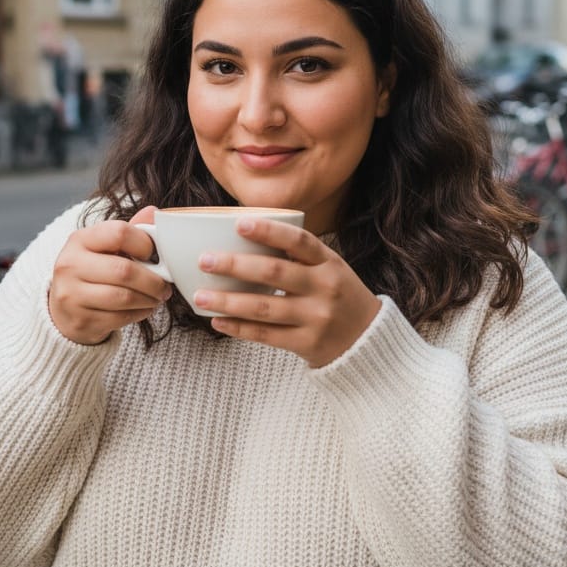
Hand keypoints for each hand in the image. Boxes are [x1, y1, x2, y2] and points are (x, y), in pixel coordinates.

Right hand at [48, 205, 171, 344]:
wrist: (63, 310)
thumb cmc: (92, 271)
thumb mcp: (105, 246)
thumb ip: (130, 230)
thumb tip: (154, 212)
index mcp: (79, 240)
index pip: (118, 233)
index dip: (143, 244)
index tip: (153, 254)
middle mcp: (70, 265)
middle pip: (124, 270)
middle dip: (153, 280)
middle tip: (164, 285)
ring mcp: (72, 295)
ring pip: (124, 297)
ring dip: (149, 298)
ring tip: (157, 296)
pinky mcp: (80, 320)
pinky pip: (120, 317)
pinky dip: (140, 313)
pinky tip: (143, 308)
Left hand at [193, 217, 381, 367]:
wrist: (367, 341)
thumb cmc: (336, 295)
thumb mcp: (328, 268)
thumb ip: (296, 255)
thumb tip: (241, 237)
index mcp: (329, 262)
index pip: (299, 240)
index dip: (269, 230)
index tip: (238, 223)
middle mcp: (325, 288)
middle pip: (274, 272)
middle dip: (235, 265)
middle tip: (205, 260)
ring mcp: (317, 318)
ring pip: (264, 307)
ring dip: (227, 301)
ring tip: (199, 297)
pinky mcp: (307, 344)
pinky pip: (266, 335)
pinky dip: (238, 328)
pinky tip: (217, 321)